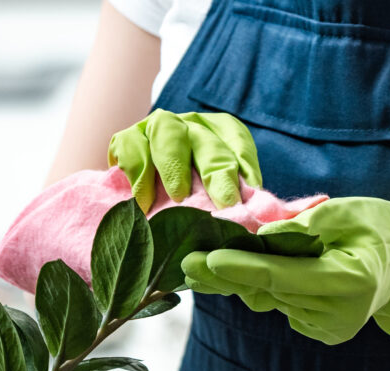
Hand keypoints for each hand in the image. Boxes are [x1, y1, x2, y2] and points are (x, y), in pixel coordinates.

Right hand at [110, 110, 261, 211]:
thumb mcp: (224, 197)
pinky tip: (141, 200)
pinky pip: (129, 143)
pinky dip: (135, 170)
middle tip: (223, 204)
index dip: (245, 167)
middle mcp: (193, 126)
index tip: (251, 195)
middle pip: (206, 141)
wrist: (153, 198)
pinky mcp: (129, 137)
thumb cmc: (200, 200)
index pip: (238, 144)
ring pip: (166, 132)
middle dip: (216, 172)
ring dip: (173, 165)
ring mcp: (159, 127)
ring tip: (178, 197)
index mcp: (224, 134)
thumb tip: (260, 225)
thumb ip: (241, 204)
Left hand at [182, 197, 389, 370]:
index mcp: (351, 282)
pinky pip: (280, 306)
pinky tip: (247, 271)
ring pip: (269, 301)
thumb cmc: (378, 227)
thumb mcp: (346, 212)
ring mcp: (331, 328)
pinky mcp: (323, 332)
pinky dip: (263, 287)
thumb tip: (257, 236)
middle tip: (184, 263)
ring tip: (203, 264)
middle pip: (269, 292)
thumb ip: (301, 226)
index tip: (207, 258)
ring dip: (238, 280)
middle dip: (226, 275)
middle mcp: (340, 314)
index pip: (285, 276)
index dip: (243, 267)